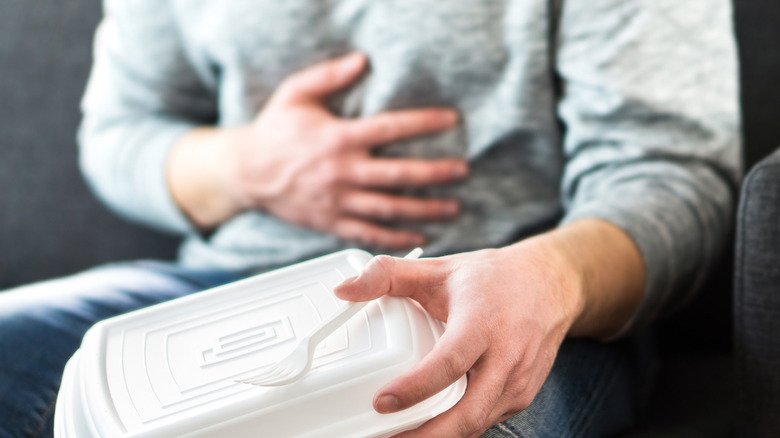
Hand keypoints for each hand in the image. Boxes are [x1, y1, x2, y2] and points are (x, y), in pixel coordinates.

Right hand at [218, 53, 466, 248]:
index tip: (451, 120)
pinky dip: (396, 238)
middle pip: (398, 175)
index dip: (424, 123)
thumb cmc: (274, 131)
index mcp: (338, 138)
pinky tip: (421, 237)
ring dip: (425, 210)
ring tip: (454, 208)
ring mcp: (337, 201)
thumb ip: (328, 76)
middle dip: (435, 174)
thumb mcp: (295, 94)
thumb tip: (361, 60)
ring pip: (389, 209)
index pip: (389, 128)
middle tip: (462, 171)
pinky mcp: (332, 222)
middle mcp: (341, 172)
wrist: (245, 172)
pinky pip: (369, 234)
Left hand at [334, 220, 644, 436]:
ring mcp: (518, 381)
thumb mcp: (439, 269)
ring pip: (477, 424)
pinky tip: (430, 429)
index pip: (448, 363)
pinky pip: (486, 421)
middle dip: (428, 437)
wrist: (551, 284)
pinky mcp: (522, 395)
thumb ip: (388, 275)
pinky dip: (457, 430)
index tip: (382, 401)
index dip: (415, 388)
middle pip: (468, 413)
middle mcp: (506, 356)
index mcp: (482, 322)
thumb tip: (344, 289)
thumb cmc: (494, 278)